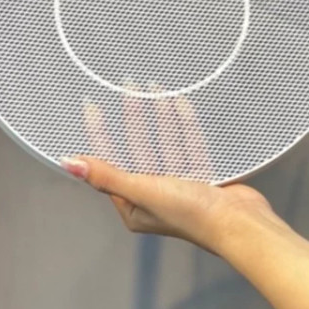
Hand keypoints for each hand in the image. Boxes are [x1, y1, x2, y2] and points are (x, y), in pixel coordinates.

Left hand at [64, 90, 278, 254]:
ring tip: (154, 88)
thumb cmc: (191, 215)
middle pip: (139, 147)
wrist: (238, 222)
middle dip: (134, 116)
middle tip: (128, 86)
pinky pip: (189, 142)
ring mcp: (179, 183)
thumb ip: (107, 175)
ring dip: (160, 115)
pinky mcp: (201, 174)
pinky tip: (180, 103)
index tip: (93, 106)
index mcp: (134, 205)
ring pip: (165, 141)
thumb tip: (69, 162)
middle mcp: (153, 194)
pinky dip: (184, 123)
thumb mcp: (143, 192)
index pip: (110, 162)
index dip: (100, 133)